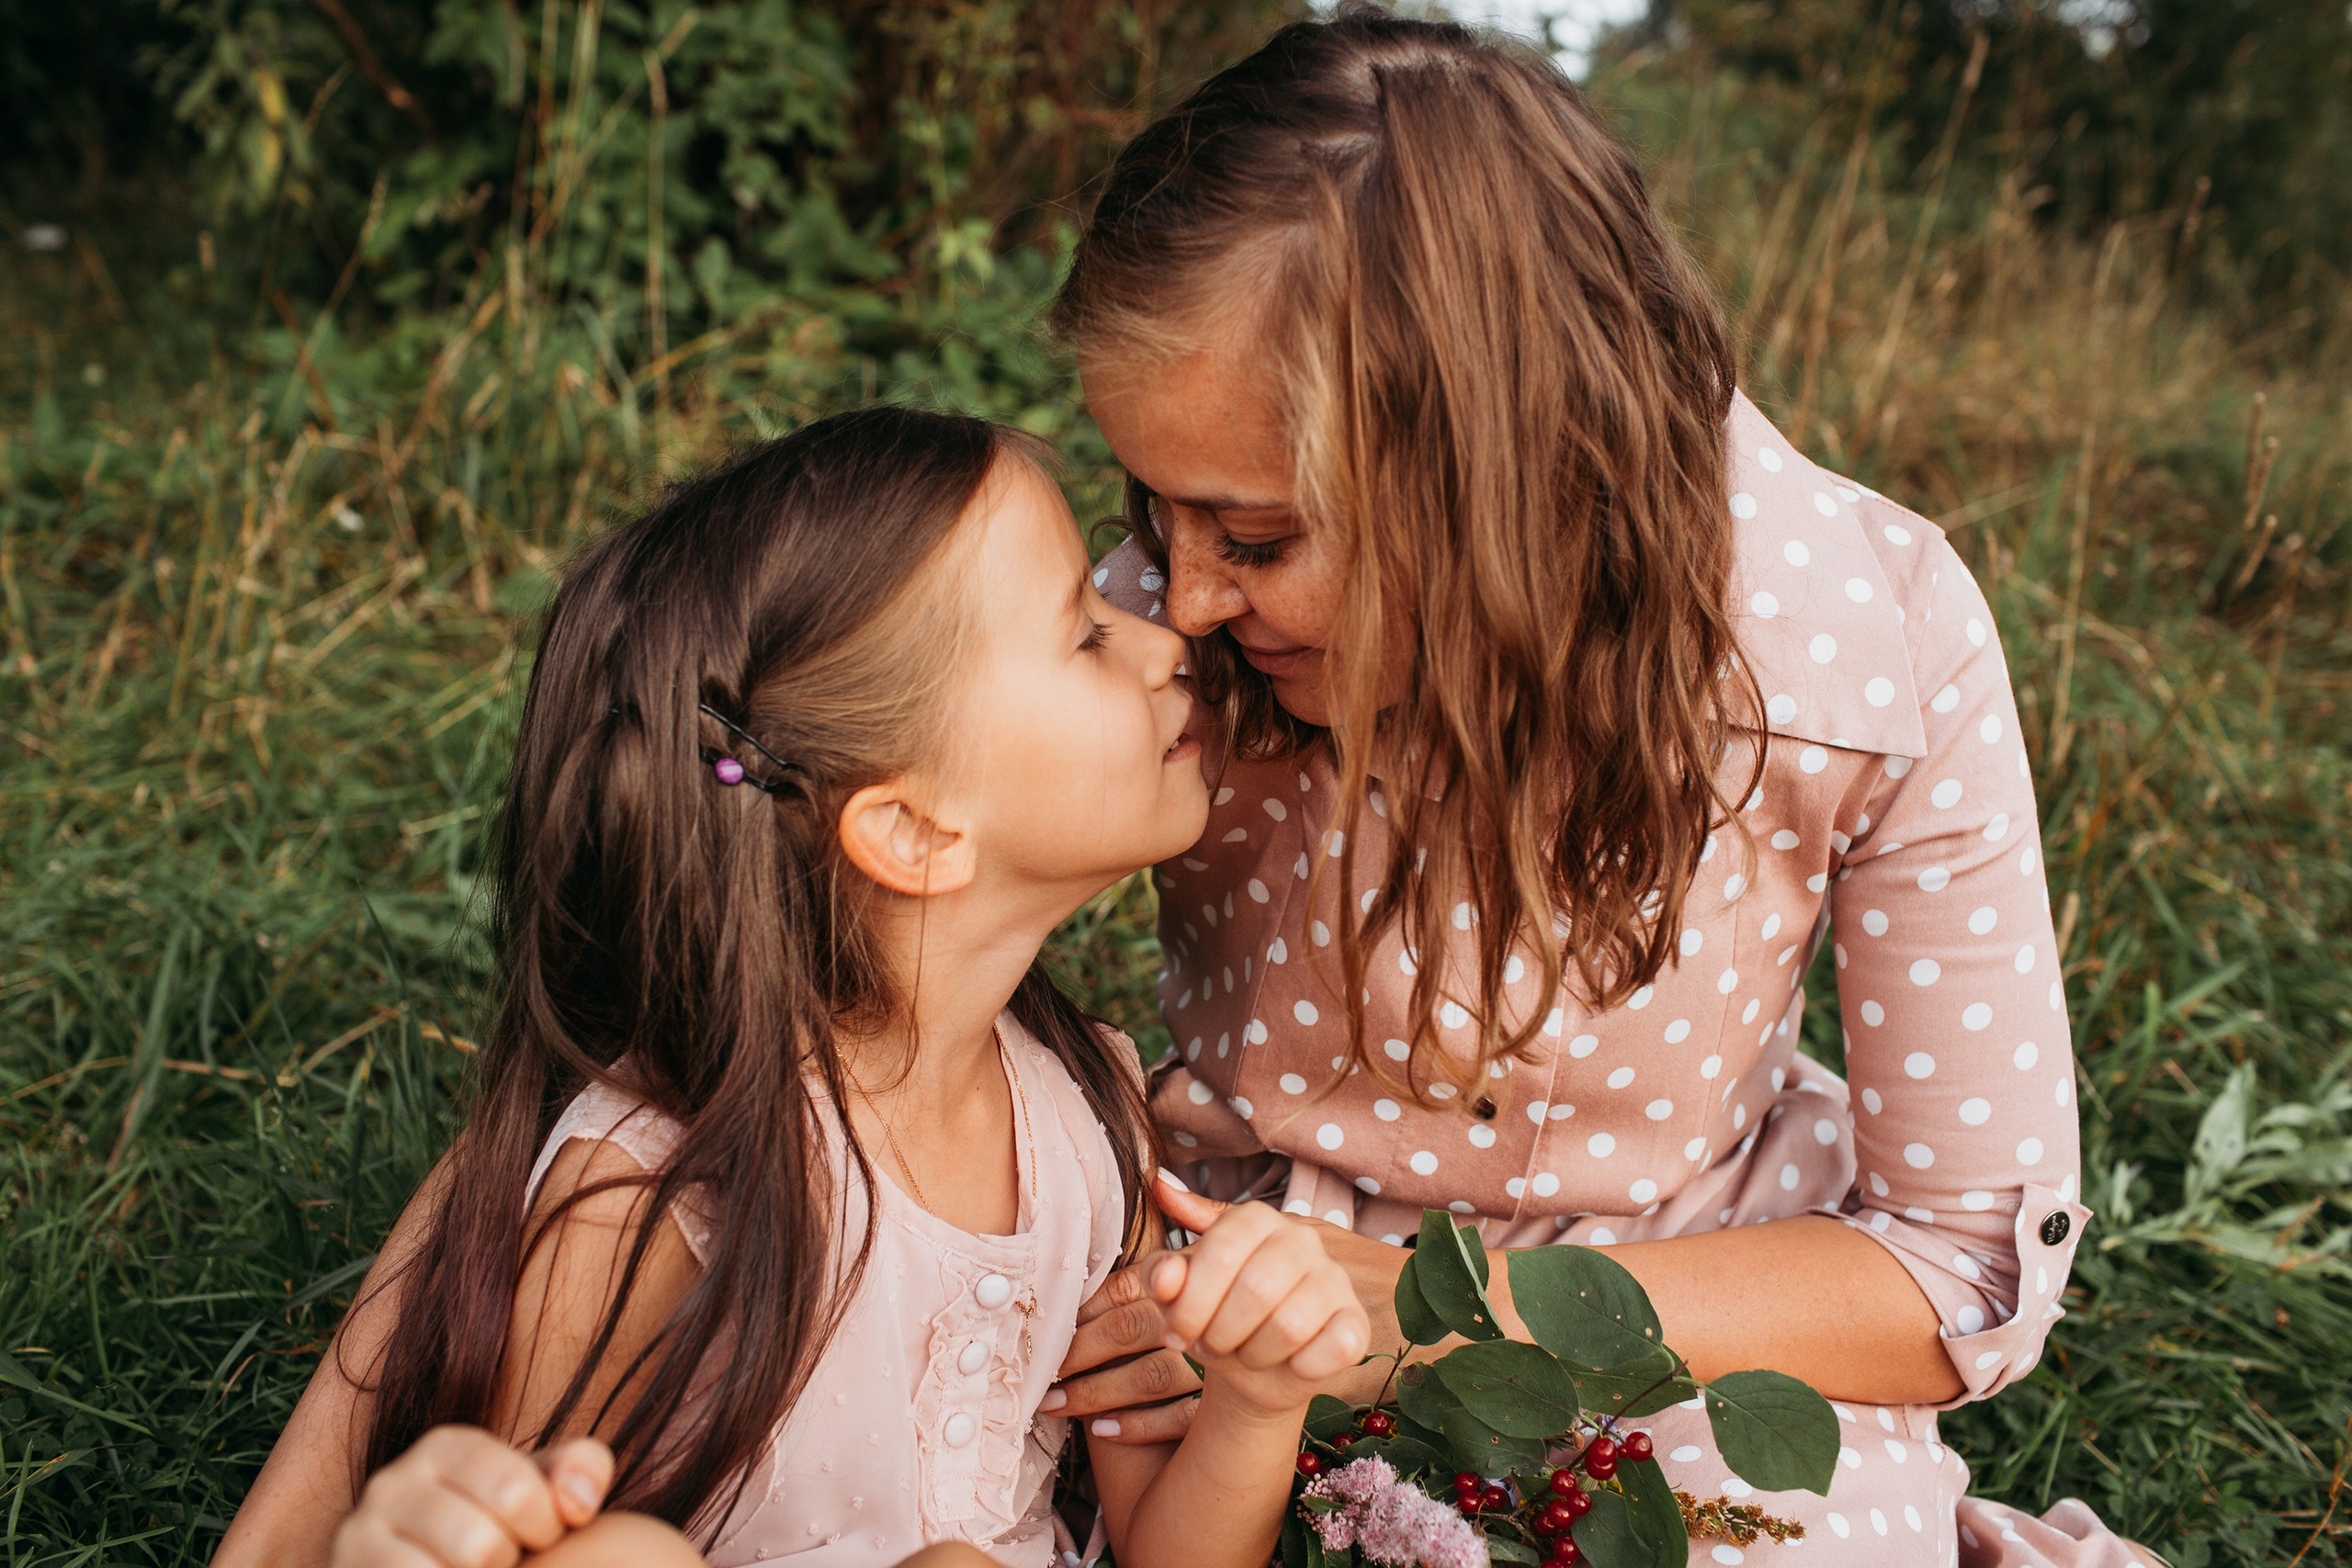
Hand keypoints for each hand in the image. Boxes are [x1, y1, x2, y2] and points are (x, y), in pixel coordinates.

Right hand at [329, 1426, 611, 1567]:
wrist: (418, 1559)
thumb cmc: (494, 1525)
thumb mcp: (539, 1490)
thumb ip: (580, 1471)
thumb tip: (578, 1501)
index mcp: (446, 1446)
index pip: (517, 1493)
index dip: (544, 1529)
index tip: (536, 1538)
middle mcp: (391, 1482)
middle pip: (480, 1546)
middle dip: (506, 1564)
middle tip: (500, 1561)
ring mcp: (357, 1535)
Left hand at [1143, 1180, 1370, 1421]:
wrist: (1250, 1366)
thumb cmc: (1211, 1317)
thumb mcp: (1174, 1295)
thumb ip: (1162, 1272)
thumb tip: (1164, 1258)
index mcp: (1254, 1219)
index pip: (1221, 1252)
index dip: (1191, 1303)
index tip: (1175, 1333)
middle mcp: (1302, 1239)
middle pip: (1257, 1289)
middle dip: (1220, 1332)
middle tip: (1210, 1345)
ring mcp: (1335, 1279)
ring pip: (1291, 1325)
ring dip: (1253, 1354)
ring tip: (1243, 1352)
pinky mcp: (1356, 1321)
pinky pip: (1333, 1349)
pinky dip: (1299, 1367)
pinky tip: (1288, 1362)